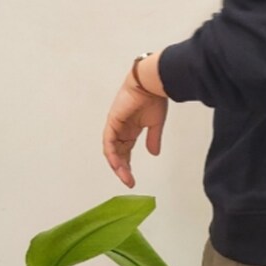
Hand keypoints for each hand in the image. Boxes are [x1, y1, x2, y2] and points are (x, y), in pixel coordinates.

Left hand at [103, 73, 168, 188]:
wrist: (151, 84)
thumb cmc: (154, 98)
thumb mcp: (156, 124)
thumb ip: (153, 139)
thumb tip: (153, 153)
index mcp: (130, 129)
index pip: (125, 151)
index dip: (127, 166)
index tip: (132, 179)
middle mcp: (121, 129)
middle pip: (117, 153)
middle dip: (122, 169)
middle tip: (129, 181)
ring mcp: (115, 126)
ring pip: (112, 150)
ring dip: (117, 165)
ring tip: (125, 177)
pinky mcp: (112, 122)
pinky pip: (109, 142)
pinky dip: (112, 154)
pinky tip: (118, 165)